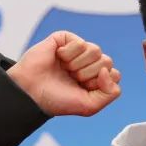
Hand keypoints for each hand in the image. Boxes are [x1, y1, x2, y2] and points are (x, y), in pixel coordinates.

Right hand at [7, 31, 121, 116]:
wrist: (31, 92)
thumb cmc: (57, 100)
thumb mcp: (90, 106)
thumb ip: (110, 93)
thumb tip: (106, 70)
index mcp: (96, 78)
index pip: (114, 74)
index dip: (99, 83)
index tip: (83, 89)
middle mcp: (88, 63)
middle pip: (107, 61)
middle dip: (88, 74)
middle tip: (72, 79)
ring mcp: (78, 50)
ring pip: (95, 50)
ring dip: (78, 64)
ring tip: (65, 69)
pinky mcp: (65, 39)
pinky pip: (79, 42)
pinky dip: (68, 54)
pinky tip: (58, 58)